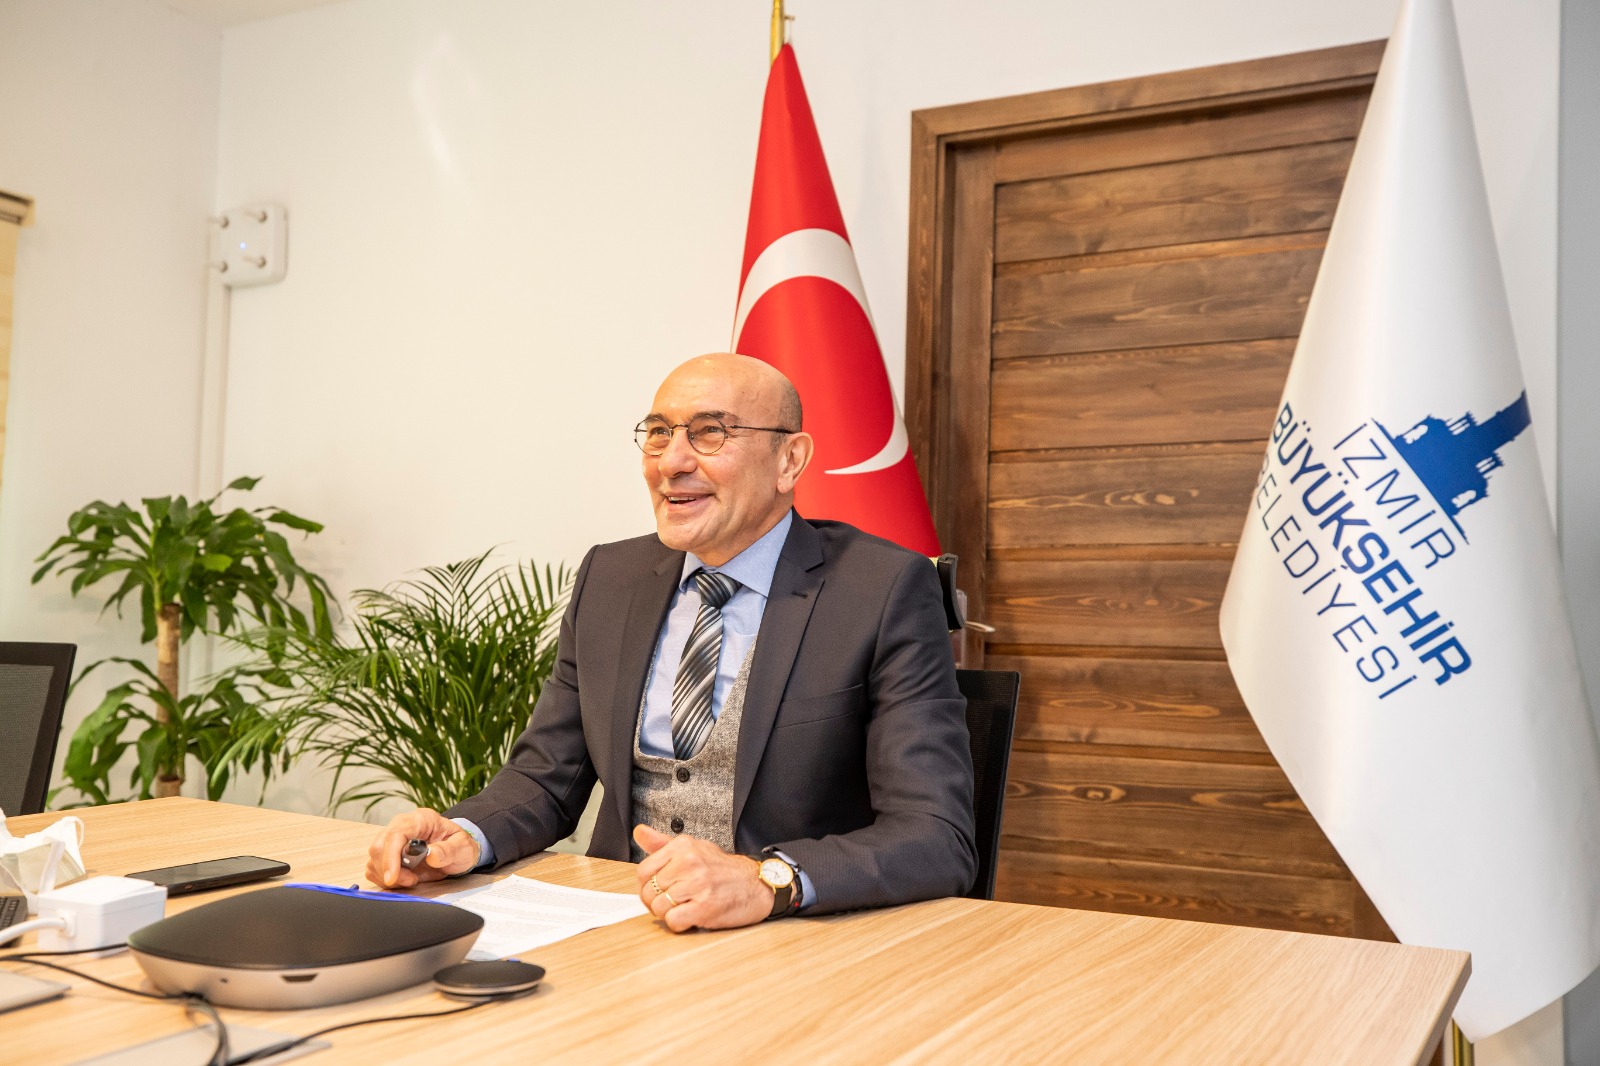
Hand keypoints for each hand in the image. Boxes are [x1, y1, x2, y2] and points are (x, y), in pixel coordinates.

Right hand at [366, 808, 481, 888]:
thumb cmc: (459, 846)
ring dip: (388, 876)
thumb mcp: (463, 847)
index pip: (395, 834)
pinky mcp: (387, 853)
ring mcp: (392, 839)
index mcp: (420, 819)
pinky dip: (384, 878)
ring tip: (412, 878)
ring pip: (374, 859)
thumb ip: (449, 850)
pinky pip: (374, 868)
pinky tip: (402, 879)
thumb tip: (431, 855)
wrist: (457, 850)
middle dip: (390, 870)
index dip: (390, 856)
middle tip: (412, 880)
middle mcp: (402, 826)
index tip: (392, 877)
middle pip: (379, 846)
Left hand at [633, 824, 772, 932]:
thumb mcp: (693, 848)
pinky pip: (673, 921)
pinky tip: (690, 917)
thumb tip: (639, 832)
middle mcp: (689, 862)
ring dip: (668, 914)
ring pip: (659, 908)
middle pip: (649, 891)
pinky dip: (678, 924)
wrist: (756, 884)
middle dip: (656, 902)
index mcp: (683, 846)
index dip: (646, 886)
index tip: (658, 891)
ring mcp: (698, 884)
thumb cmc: (722, 869)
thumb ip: (663, 843)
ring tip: (684, 908)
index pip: (643, 871)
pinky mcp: (705, 907)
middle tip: (672, 903)